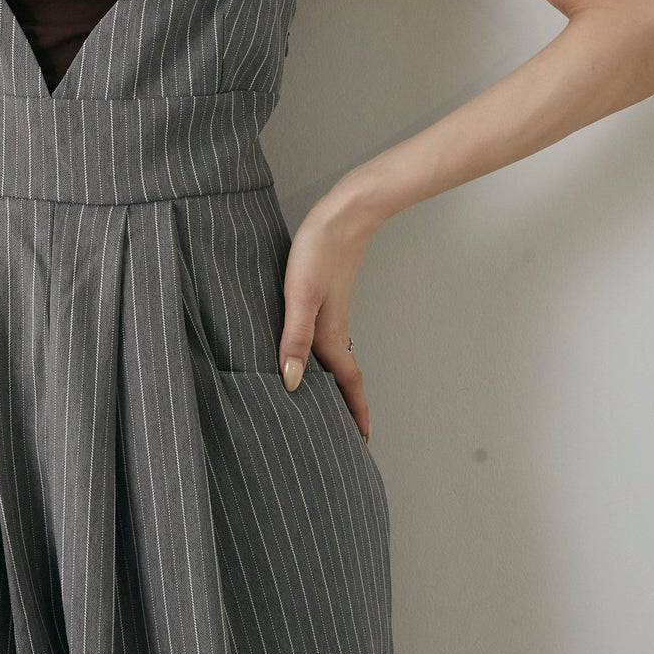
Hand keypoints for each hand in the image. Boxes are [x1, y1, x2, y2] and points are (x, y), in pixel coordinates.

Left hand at [277, 187, 377, 441]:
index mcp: (330, 335)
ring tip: (325, 402)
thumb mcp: (300, 295)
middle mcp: (334, 328)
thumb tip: (291, 383)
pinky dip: (322, 357)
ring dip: (334, 383)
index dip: (355, 413)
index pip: (347, 383)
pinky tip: (306, 352)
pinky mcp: (325, 297)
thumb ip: (294, 338)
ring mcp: (331, 312)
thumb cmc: (320, 251)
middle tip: (343, 434)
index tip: (363, 440)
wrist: (344, 213)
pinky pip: (327, 339)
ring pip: (334, 358)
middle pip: (343, 376)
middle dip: (345, 406)